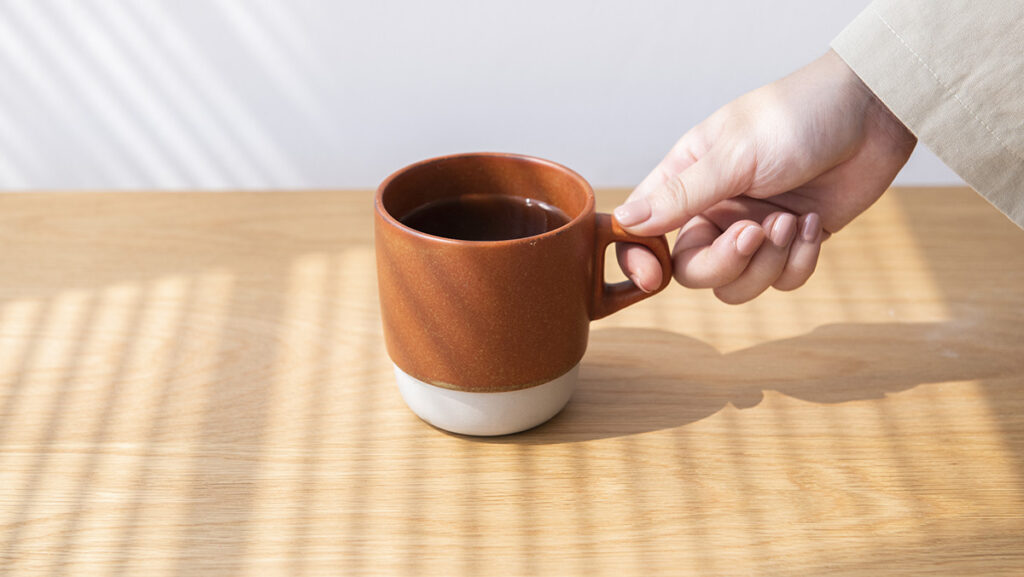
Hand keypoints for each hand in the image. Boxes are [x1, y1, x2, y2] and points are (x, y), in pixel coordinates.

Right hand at [615, 50, 916, 303]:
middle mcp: (715, 210)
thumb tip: (626, 221)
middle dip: (725, 261)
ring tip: (791, 221)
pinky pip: (783, 281)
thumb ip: (681, 195)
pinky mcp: (794, 243)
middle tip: (754, 233)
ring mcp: (755, 229)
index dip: (642, 260)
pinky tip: (814, 224)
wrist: (873, 113)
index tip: (655, 279)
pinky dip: (800, 260)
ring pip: (738, 284)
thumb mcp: (734, 155)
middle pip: (694, 270)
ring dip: (767, 263)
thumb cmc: (797, 116)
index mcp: (688, 180)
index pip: (645, 231)